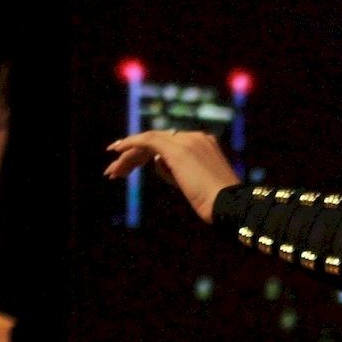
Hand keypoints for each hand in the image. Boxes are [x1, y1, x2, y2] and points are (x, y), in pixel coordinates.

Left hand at [104, 130, 240, 223]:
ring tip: (112, 172)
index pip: (169, 143)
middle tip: (116, 171)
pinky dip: (129, 143)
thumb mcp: (195, 182)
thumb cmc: (216, 201)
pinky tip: (115, 150)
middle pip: (157, 140)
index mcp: (205, 143)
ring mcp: (187, 141)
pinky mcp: (177, 150)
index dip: (147, 154)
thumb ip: (177, 169)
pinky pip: (147, 140)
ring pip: (149, 141)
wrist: (228, 204)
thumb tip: (158, 160)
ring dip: (128, 156)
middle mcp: (196, 137)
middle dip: (134, 156)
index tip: (131, 166)